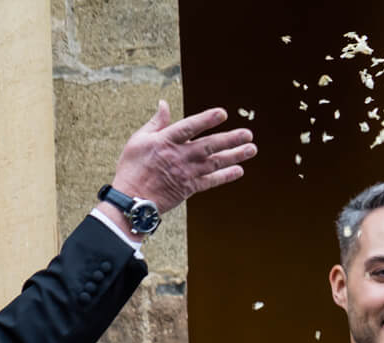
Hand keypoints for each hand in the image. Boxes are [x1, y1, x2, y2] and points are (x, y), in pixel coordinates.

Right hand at [109, 102, 255, 213]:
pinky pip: (211, 181)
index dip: (207, 120)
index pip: (189, 127)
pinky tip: (239, 170)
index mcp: (164, 141)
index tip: (223, 113)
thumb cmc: (133, 166)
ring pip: (215, 162)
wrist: (132, 198)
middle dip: (230, 139)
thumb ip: (156, 122)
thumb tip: (164, 103)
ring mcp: (186, 173)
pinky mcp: (189, 188)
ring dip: (235, 156)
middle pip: (209, 145)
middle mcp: (178, 156)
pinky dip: (225, 176)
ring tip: (251, 149)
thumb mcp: (139, 139)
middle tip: (248, 134)